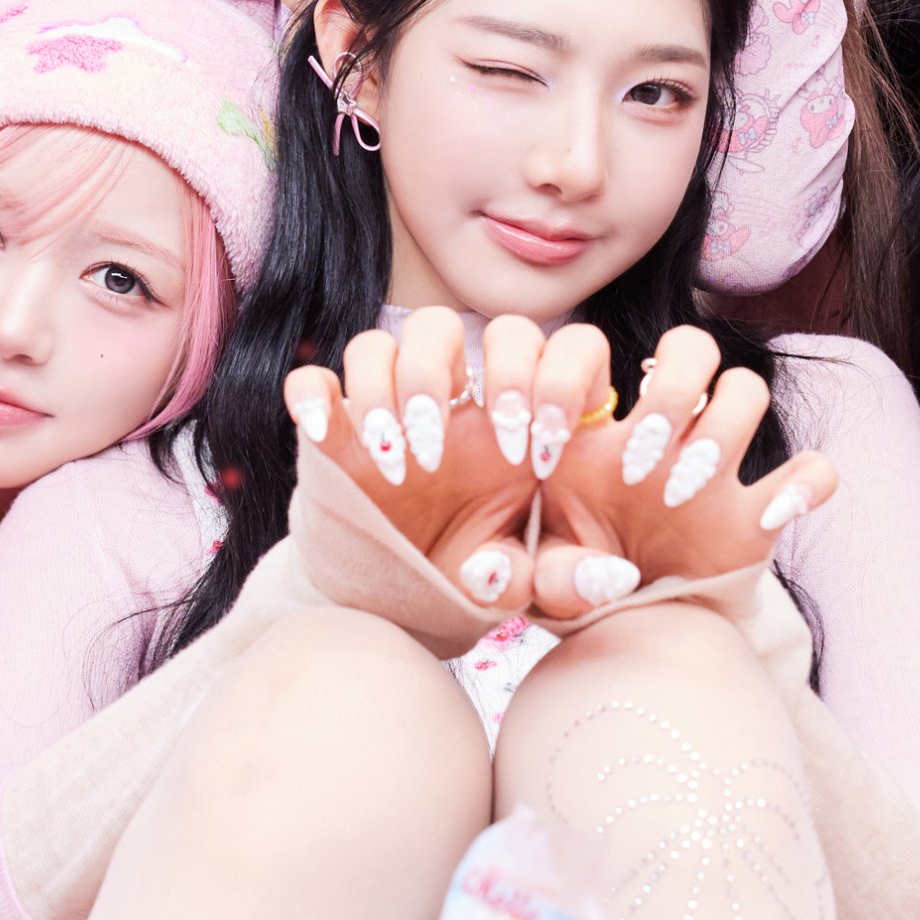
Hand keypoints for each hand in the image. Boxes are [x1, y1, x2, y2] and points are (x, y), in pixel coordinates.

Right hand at [284, 310, 576, 612]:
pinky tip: (323, 431)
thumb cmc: (472, 569)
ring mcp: (398, 401)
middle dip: (481, 374)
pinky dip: (313, 394)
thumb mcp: (526, 578)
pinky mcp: (335, 425)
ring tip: (399, 460)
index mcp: (528, 419)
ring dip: (398, 384)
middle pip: (484, 324)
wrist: (393, 594)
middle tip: (466, 446)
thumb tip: (605, 580)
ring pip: (397, 338)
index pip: (569, 348)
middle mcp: (469, 395)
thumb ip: (562, 577)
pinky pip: (316, 379)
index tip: (543, 443)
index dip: (562, 379)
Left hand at [528, 322, 838, 619]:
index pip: (586, 350)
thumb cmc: (578, 589)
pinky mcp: (757, 515)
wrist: (633, 633)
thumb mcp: (545, 578)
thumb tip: (598, 574)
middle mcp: (660, 438)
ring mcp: (714, 471)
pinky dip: (803, 485)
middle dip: (671, 390)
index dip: (566, 377)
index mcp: (595, 437)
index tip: (543, 443)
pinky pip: (810, 473)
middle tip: (637, 460)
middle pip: (691, 347)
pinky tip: (768, 513)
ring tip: (685, 491)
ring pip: (746, 389)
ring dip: (723, 428)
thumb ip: (550, 574)